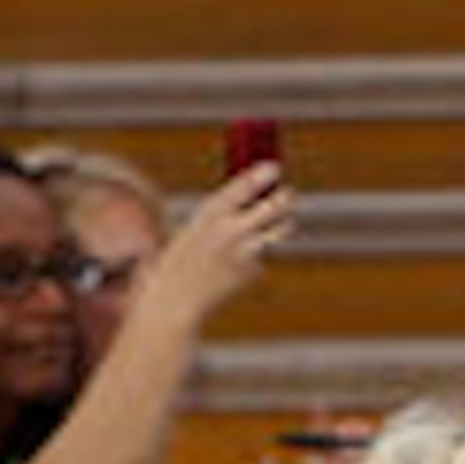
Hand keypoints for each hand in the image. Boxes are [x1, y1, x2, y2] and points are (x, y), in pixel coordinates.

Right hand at [147, 161, 295, 326]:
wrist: (175, 297)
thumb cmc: (183, 258)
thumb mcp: (196, 228)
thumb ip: (224, 215)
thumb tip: (256, 198)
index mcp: (210, 213)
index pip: (242, 186)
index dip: (261, 174)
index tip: (275, 167)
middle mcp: (231, 229)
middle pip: (273, 207)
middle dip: (285, 198)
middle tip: (289, 193)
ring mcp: (245, 251)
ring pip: (279, 230)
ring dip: (284, 223)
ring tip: (285, 219)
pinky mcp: (253, 271)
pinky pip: (261, 255)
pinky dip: (255, 254)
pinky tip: (237, 263)